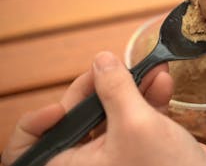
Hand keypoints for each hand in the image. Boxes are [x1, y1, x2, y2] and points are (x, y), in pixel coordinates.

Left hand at [2, 52, 205, 165]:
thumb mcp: (135, 124)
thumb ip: (115, 88)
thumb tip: (102, 60)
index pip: (30, 147)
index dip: (37, 124)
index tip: (59, 106)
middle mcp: (89, 161)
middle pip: (77, 118)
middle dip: (99, 89)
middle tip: (114, 68)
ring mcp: (116, 152)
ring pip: (111, 113)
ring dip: (132, 87)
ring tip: (152, 69)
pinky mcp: (141, 145)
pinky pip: (136, 116)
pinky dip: (149, 98)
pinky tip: (163, 81)